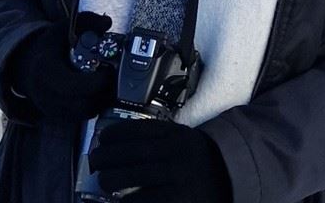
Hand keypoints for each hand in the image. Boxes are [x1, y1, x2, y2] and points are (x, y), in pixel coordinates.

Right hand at [6, 12, 114, 121]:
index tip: (108, 70)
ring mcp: (51, 108)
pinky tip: (97, 92)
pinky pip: (81, 117)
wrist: (26, 65)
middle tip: (112, 78)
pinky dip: (93, 106)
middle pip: (83, 104)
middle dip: (103, 92)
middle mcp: (46, 94)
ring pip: (84, 113)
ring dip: (100, 100)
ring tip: (106, 84)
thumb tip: (106, 23)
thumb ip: (85, 21)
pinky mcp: (57, 116)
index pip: (74, 85)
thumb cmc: (48, 47)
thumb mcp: (63, 29)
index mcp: (46, 71)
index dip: (96, 81)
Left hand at [89, 119, 231, 202]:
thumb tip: (116, 145)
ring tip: (103, 180)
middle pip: (134, 152)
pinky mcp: (178, 200)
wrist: (230, 182)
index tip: (103, 138)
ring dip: (112, 179)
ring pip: (135, 177)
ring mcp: (179, 178)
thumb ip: (158, 140)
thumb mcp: (183, 142)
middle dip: (107, 156)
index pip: (141, 129)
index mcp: (178, 136)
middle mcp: (178, 154)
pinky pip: (144, 200)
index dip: (117, 133)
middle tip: (94, 162)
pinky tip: (119, 202)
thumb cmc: (197, 164)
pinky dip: (127, 201)